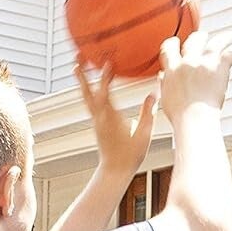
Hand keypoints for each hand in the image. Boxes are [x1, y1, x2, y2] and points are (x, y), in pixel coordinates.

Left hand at [75, 61, 155, 176]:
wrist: (115, 171)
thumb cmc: (130, 156)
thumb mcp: (144, 134)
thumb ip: (148, 113)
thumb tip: (153, 94)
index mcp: (110, 119)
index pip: (104, 93)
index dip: (105, 77)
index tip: (108, 63)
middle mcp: (100, 118)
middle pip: (87, 92)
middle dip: (83, 74)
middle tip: (78, 58)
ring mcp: (96, 121)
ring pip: (86, 97)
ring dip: (82, 81)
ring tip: (78, 67)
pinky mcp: (97, 124)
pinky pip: (90, 103)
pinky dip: (89, 91)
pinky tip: (91, 86)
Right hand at [157, 28, 231, 125]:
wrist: (194, 119)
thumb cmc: (181, 115)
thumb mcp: (166, 97)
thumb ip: (165, 83)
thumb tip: (163, 76)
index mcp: (172, 68)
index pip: (170, 48)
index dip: (173, 43)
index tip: (176, 42)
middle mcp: (188, 61)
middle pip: (193, 41)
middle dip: (199, 37)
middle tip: (203, 37)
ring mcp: (204, 63)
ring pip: (215, 42)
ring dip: (223, 37)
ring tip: (230, 36)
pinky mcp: (219, 68)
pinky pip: (231, 52)